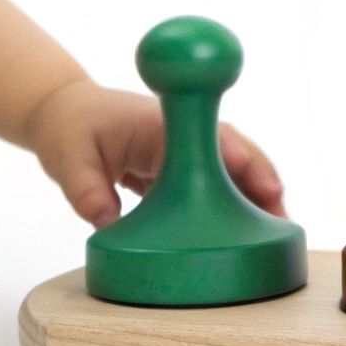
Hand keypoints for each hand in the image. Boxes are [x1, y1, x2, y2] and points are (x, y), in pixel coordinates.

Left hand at [22, 79, 287, 227]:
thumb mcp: (68, 158)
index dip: (241, 162)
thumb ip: (85, 190)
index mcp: (160, 125)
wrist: (62, 112)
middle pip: (236, 154)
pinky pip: (215, 184)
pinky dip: (233, 204)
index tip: (266, 186)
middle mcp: (181, 134)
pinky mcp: (181, 167)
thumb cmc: (68, 128)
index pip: (211, 140)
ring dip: (253, 197)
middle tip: (283, 222)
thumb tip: (105, 221)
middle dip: (263, 183)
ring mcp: (184, 150)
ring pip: (231, 170)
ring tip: (276, 234)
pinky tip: (245, 233)